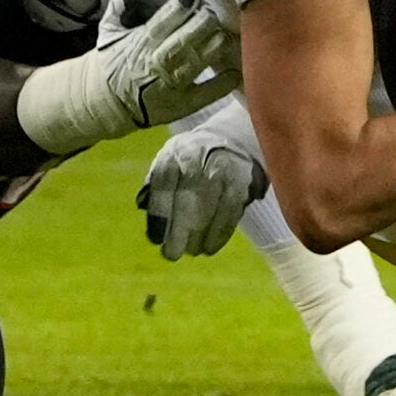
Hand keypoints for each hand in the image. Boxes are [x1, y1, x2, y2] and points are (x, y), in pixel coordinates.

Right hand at [102, 0, 239, 129]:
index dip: (178, 8)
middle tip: (213, 12)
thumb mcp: (111, 28)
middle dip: (202, 24)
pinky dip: (222, 83)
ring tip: (226, 34)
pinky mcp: (182, 105)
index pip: (160, 23)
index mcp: (140, 42)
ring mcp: (171, 86)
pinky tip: (235, 70)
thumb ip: (124, 0)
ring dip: (215, 47)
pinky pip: (206, 94)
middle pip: (183, 41)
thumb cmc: (114, 58)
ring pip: (197, 63)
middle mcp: (156, 63)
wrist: (107, 101)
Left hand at [137, 127, 267, 258]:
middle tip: (172, 254)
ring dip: (200, 236)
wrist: (228, 142)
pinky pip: (230, 212)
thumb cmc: (188, 164)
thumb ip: (156, 193)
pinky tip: (210, 246)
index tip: (155, 240)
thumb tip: (155, 232)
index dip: (159, 215)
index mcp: (173, 154)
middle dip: (179, 230)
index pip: (163, 184)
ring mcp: (222, 169)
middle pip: (188, 197)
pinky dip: (220, 234)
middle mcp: (198, 157)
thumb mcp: (168, 166)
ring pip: (210, 208)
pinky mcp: (241, 182)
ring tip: (192, 251)